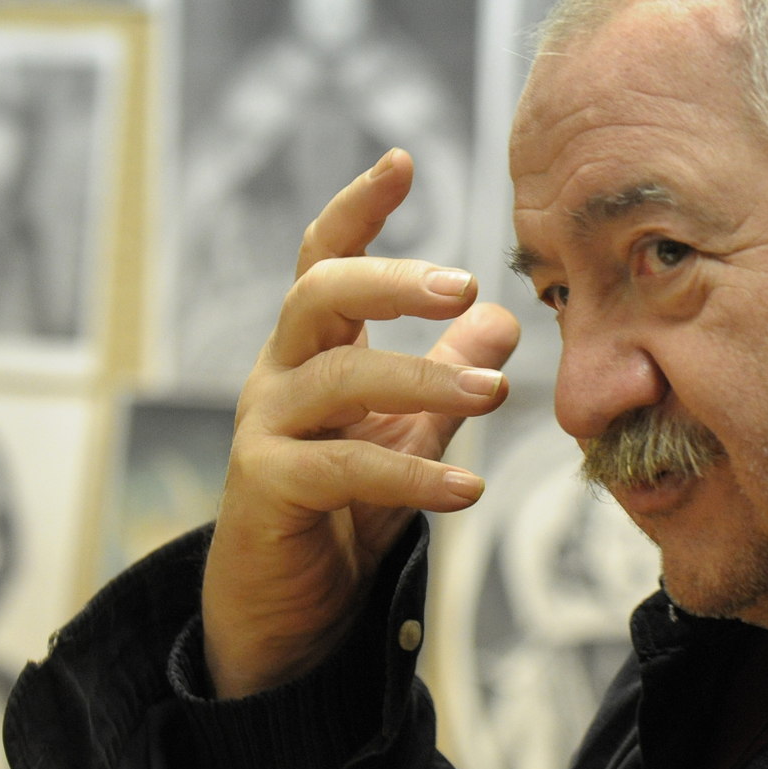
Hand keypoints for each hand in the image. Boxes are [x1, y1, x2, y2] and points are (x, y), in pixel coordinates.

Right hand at [202, 150, 519, 697]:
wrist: (292, 608)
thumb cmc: (345, 505)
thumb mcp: (409, 431)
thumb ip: (449, 373)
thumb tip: (502, 318)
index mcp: (315, 346)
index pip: (327, 258)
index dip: (359, 207)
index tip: (402, 160)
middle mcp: (280, 373)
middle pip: (320, 293)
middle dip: (392, 279)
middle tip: (467, 283)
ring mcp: (265, 429)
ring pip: (337, 378)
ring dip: (423, 382)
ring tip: (494, 399)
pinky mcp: (267, 490)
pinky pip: (343, 469)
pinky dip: (412, 476)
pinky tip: (469, 489)